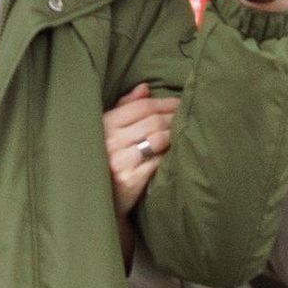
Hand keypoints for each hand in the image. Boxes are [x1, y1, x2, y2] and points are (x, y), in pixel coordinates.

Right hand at [103, 83, 177, 215]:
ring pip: (158, 139)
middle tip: (188, 117)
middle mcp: (110, 141)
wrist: (98, 199)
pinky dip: (170, 156)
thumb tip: (145, 88)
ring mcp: (120, 161)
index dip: (165, 103)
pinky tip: (177, 153)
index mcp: (104, 124)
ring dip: (175, 135)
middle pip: (153, 121)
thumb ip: (125, 107)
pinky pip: (158, 161)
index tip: (181, 102)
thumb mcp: (108, 130)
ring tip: (184, 133)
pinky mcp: (130, 180)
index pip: (141, 106)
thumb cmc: (105, 159)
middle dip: (175, 117)